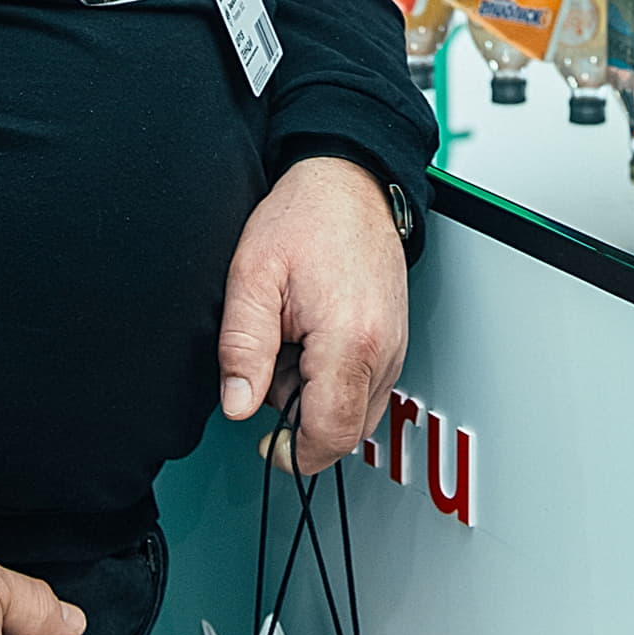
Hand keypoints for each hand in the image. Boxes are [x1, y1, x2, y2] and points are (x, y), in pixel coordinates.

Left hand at [217, 155, 408, 473]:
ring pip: (359, 412)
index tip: (266, 446)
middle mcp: (385, 349)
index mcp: (351, 339)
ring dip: (319, 399)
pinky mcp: (396, 340)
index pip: (331, 434)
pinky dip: (336, 379)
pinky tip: (313, 340)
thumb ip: (242, 347)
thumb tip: (238, 406)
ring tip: (292, 342)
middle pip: (348, 432)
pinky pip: (368, 386)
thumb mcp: (253, 276)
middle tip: (272, 369)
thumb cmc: (305, 217)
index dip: (293, 453)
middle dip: (304, 422)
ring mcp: (396, 346)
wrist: (349, 181)